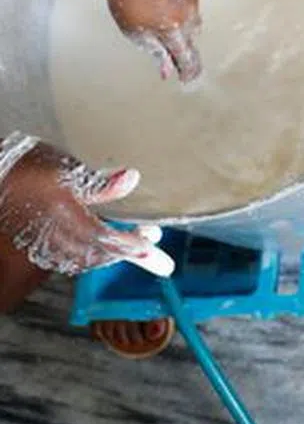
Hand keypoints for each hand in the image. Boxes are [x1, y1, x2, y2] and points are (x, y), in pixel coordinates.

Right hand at [0, 134, 171, 275]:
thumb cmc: (29, 165)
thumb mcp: (68, 168)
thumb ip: (100, 182)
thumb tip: (133, 179)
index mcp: (64, 217)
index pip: (103, 238)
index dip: (129, 244)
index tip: (151, 246)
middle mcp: (54, 236)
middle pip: (96, 254)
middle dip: (126, 253)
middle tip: (154, 252)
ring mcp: (43, 241)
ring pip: (82, 258)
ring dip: (109, 255)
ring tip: (135, 249)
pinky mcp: (35, 241)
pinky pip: (67, 257)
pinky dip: (89, 255)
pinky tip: (100, 248)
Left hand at [92, 0, 201, 82]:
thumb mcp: (134, 32)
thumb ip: (156, 52)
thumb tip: (167, 71)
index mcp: (174, 29)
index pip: (188, 56)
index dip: (189, 70)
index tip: (188, 79)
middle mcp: (189, 14)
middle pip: (192, 38)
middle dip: (182, 44)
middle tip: (167, 45)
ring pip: (194, 20)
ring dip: (182, 24)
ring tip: (160, 17)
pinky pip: (192, 2)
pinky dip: (182, 7)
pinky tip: (164, 2)